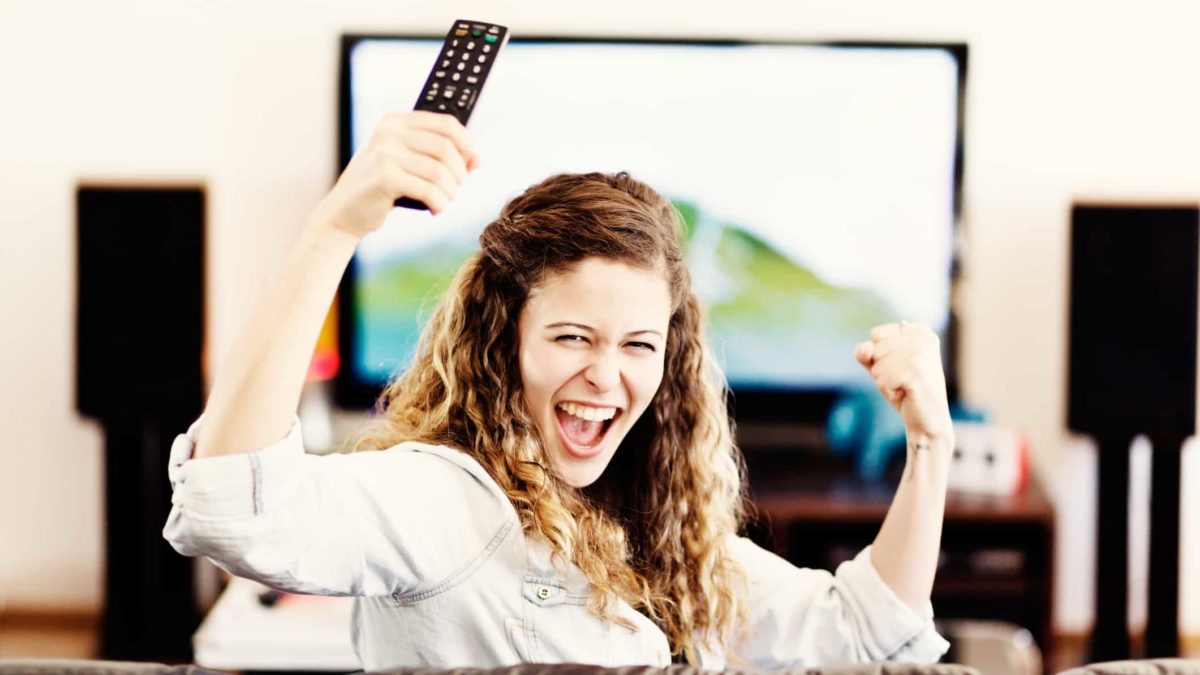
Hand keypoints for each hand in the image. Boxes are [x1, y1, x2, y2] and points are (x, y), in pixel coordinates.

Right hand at [311, 111, 478, 238]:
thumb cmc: (381, 188)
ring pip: (440, 172)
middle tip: (452, 190)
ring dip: (450, 193)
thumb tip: (476, 160)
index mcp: (396, 121)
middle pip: (446, 148)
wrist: (343, 212)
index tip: (471, 164)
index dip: (466, 145)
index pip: (447, 124)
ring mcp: (384, 152)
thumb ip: (437, 156)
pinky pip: (429, 190)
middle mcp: (389, 132)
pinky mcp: (385, 177)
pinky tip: (435, 209)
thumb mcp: (407, 164)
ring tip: (443, 202)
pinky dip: (440, 203)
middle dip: (458, 175)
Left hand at [854, 322, 952, 441]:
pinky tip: (907, 394)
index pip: (876, 334)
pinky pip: (881, 380)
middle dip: (882, 369)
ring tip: (906, 387)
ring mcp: (921, 353)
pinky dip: (889, 391)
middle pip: (875, 349)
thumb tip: (864, 349)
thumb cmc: (905, 390)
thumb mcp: (881, 365)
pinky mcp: (917, 372)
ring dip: (885, 382)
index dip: (880, 355)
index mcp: (919, 329)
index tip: (902, 367)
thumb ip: (866, 352)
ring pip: (877, 365)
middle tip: (904, 380)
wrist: (928, 420)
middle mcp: (924, 337)